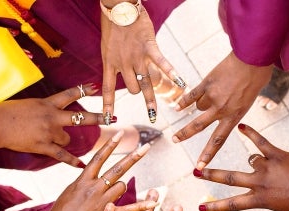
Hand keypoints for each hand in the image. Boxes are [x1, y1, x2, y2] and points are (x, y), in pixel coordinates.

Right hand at [0, 84, 106, 167]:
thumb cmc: (6, 112)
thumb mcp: (28, 103)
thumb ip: (41, 107)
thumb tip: (46, 109)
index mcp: (47, 103)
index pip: (70, 94)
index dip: (84, 90)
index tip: (95, 87)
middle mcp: (52, 116)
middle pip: (81, 117)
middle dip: (97, 117)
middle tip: (112, 117)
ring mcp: (49, 132)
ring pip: (67, 139)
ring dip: (64, 141)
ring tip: (52, 141)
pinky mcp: (43, 146)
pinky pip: (61, 155)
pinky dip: (72, 161)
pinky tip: (81, 165)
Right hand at [44, 130, 151, 210]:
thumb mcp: (69, 190)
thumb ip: (83, 180)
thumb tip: (90, 171)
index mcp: (83, 180)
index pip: (99, 157)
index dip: (110, 144)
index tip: (120, 133)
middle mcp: (94, 188)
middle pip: (117, 168)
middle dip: (133, 157)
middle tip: (146, 147)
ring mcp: (102, 201)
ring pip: (122, 186)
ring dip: (121, 188)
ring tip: (110, 197)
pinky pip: (128, 209)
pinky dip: (142, 206)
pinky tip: (155, 202)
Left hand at [100, 7, 184, 122]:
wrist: (120, 7)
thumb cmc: (113, 26)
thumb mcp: (107, 48)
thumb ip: (114, 63)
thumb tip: (120, 74)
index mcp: (109, 64)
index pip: (107, 90)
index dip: (108, 106)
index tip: (109, 121)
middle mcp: (123, 64)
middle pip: (133, 89)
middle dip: (138, 92)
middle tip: (143, 91)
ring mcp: (137, 57)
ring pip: (145, 83)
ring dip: (150, 97)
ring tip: (153, 113)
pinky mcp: (149, 47)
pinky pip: (162, 63)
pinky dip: (172, 73)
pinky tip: (181, 84)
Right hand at [173, 52, 273, 169]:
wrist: (253, 58)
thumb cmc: (255, 79)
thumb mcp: (247, 101)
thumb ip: (231, 109)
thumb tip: (212, 110)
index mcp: (234, 116)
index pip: (218, 140)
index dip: (208, 154)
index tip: (199, 166)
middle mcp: (221, 109)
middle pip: (198, 126)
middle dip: (185, 134)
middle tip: (174, 140)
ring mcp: (212, 96)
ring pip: (199, 106)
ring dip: (203, 102)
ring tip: (216, 91)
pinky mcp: (206, 84)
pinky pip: (191, 95)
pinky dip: (184, 101)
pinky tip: (177, 107)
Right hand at [194, 124, 288, 210]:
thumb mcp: (281, 205)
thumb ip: (267, 194)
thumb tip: (258, 180)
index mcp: (260, 200)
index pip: (232, 204)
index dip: (215, 207)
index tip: (201, 208)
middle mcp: (260, 183)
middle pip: (230, 178)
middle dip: (211, 174)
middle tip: (196, 172)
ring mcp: (268, 168)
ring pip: (252, 159)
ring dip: (257, 161)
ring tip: (271, 167)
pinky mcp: (278, 155)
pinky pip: (262, 142)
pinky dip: (251, 134)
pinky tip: (241, 127)